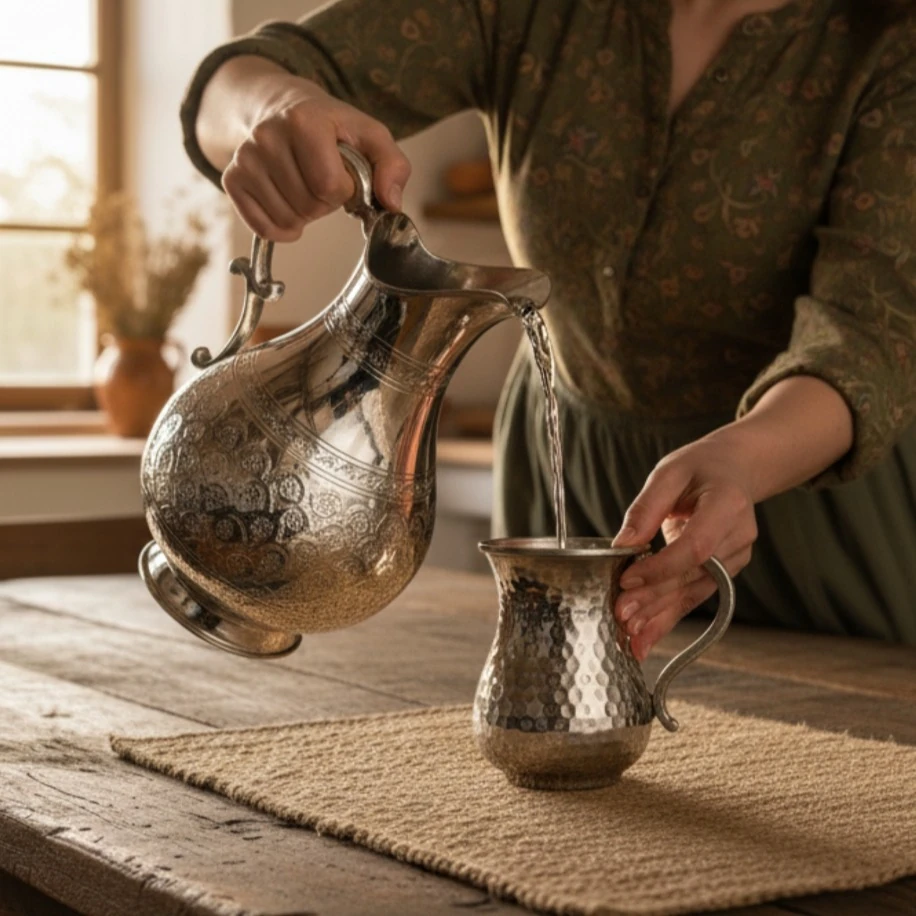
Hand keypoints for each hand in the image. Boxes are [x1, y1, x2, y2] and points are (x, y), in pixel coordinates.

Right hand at [200, 57, 410, 241]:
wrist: (282, 109)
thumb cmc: (332, 129)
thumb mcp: (371, 136)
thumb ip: (392, 166)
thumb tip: (391, 203)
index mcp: (303, 120)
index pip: (330, 186)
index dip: (345, 191)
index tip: (344, 176)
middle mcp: (267, 136)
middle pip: (309, 206)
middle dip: (325, 203)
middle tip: (322, 180)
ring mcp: (244, 158)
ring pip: (287, 220)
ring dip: (305, 215)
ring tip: (305, 186)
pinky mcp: (232, 180)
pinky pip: (263, 228)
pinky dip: (283, 227)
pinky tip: (288, 203)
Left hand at [611, 434, 757, 661]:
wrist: (735, 470)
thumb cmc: (700, 468)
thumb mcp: (668, 473)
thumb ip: (645, 508)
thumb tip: (621, 546)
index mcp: (727, 504)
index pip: (696, 546)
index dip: (662, 567)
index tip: (627, 578)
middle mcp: (739, 536)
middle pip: (693, 576)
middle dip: (655, 600)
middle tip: (621, 616)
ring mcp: (737, 557)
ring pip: (694, 593)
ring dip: (661, 617)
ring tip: (630, 638)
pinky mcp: (726, 571)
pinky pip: (695, 595)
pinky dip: (669, 616)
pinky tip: (648, 637)